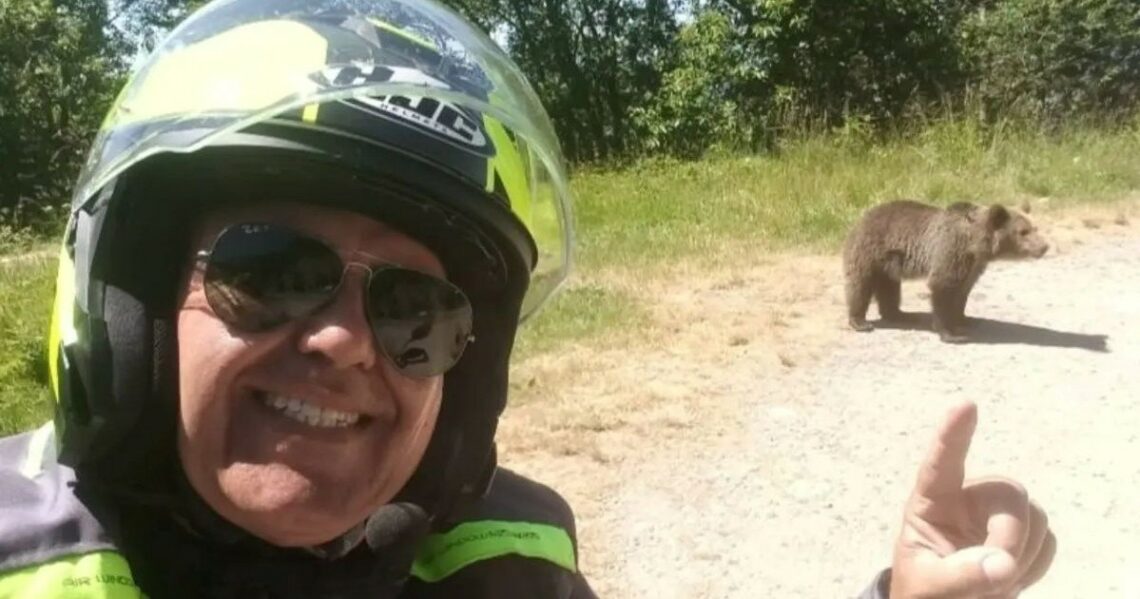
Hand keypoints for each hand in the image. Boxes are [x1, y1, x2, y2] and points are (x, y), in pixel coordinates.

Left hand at [889, 400, 1056, 598]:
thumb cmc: (925, 592)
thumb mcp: (929, 588)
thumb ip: (959, 577)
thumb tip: (1002, 564)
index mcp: (931, 503)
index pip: (941, 462)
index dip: (953, 434)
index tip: (965, 404)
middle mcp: (967, 501)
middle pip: (1008, 490)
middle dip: (1012, 533)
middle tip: (1000, 573)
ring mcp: (996, 517)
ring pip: (1034, 513)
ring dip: (1023, 552)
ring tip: (995, 581)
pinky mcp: (1022, 536)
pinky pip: (1048, 539)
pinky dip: (1036, 563)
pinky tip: (1009, 578)